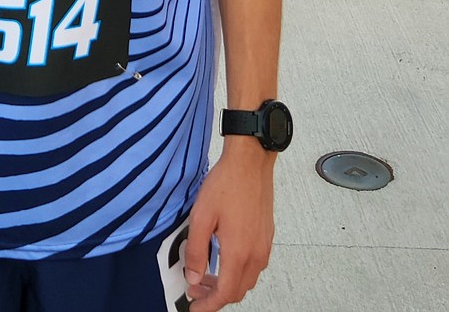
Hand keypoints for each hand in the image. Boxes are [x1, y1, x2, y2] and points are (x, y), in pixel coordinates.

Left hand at [183, 144, 274, 310]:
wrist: (251, 162)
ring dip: (227, 283)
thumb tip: (193, 276)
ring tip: (206, 274)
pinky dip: (237, 270)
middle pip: (238, 291)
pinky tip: (223, 257)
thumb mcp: (201, 216)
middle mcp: (256, 254)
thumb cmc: (228, 183)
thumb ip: (195, 251)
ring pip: (246, 279)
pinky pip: (253, 264)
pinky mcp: (266, 235)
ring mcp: (263, 245)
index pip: (225, 294)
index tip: (195, 308)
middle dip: (215, 295)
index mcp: (239, 252)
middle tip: (196, 290)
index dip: (208, 305)